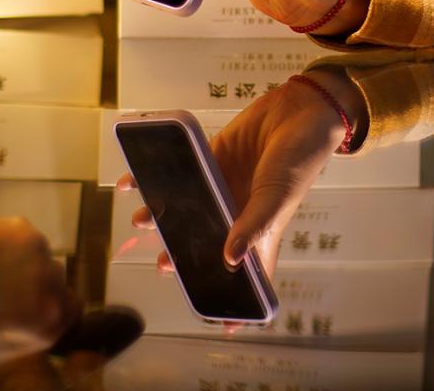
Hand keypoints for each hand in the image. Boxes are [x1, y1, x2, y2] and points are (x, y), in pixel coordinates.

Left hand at [118, 73, 360, 281]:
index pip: (250, 274)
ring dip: (161, 218)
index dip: (240, 300)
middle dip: (184, 259)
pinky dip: (153, 179)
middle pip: (207, 245)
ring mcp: (223, 187)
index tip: (225, 327)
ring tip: (140, 221)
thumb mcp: (279, 194)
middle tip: (164, 266)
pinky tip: (132, 182)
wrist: (298, 107)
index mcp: (262, 229)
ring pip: (186, 212)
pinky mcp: (210, 160)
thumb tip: (229, 259)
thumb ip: (254, 225)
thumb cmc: (301, 155)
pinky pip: (177, 175)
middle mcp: (240, 213)